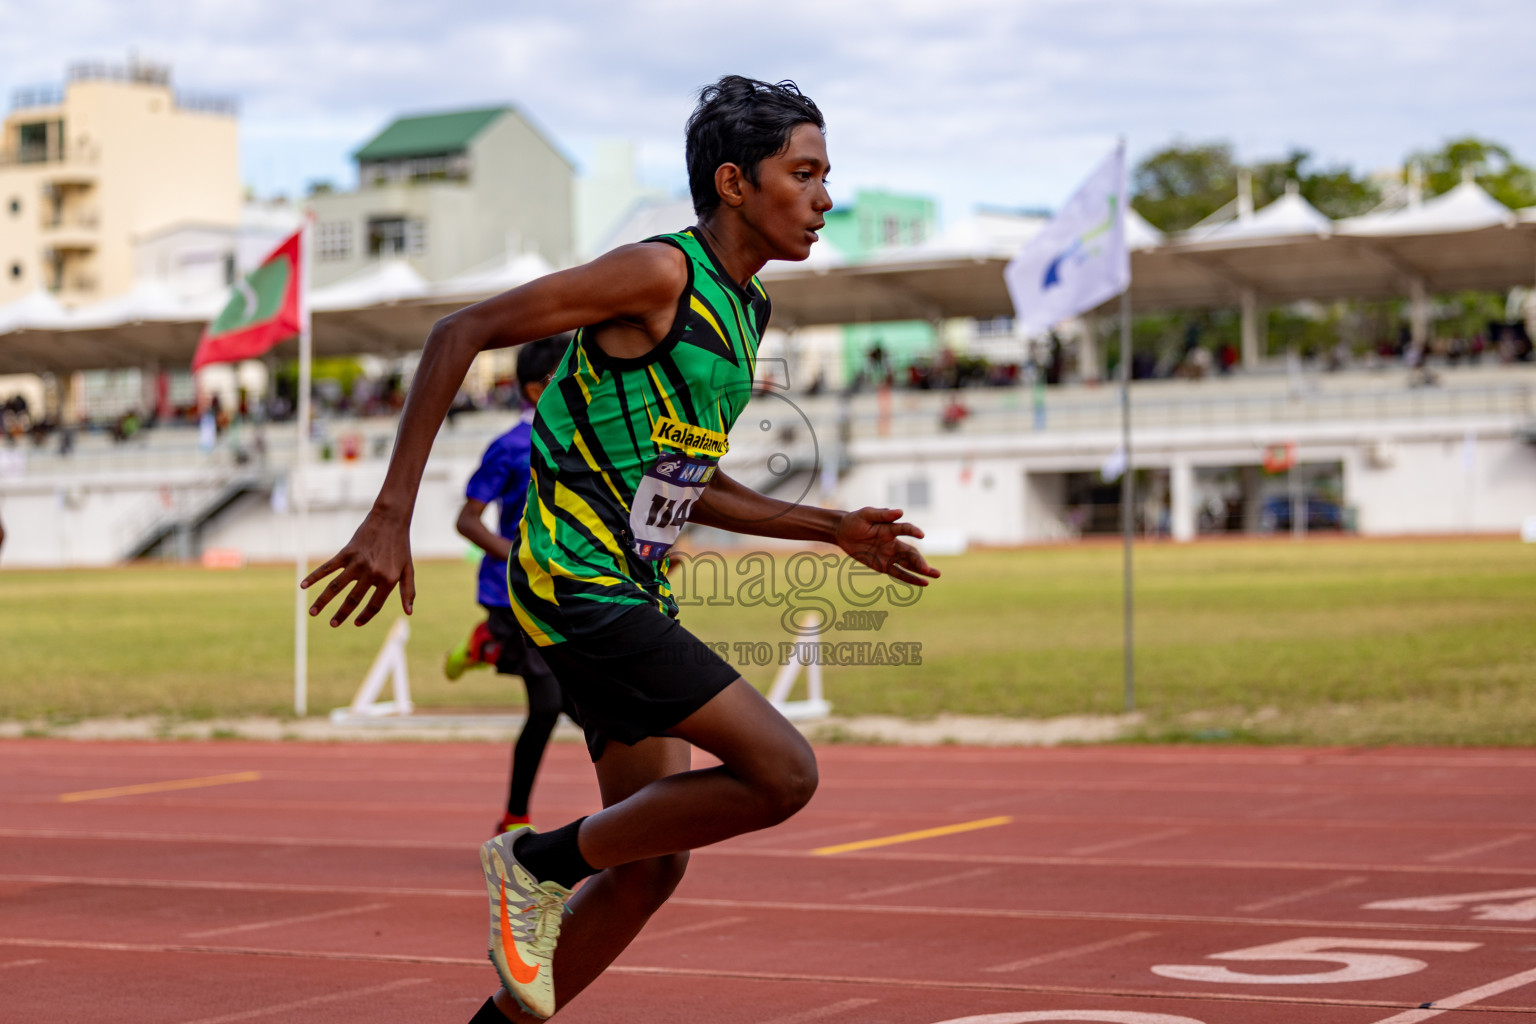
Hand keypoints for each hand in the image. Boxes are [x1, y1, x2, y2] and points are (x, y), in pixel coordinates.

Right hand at [300, 511, 415, 626]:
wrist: (390, 520)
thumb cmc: (400, 546)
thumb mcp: (408, 569)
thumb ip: (408, 591)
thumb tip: (408, 612)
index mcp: (388, 579)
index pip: (374, 605)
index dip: (365, 616)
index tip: (356, 623)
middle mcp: (371, 573)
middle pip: (352, 599)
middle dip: (341, 614)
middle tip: (332, 625)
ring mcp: (357, 563)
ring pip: (335, 587)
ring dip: (322, 601)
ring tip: (312, 613)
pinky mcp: (346, 553)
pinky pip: (327, 568)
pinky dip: (314, 577)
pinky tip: (303, 586)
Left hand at [833, 507, 940, 586]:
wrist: (843, 532)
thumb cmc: (855, 520)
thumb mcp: (866, 514)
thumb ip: (882, 514)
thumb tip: (900, 511)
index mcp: (890, 529)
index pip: (904, 529)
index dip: (912, 531)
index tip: (921, 535)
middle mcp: (893, 543)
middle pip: (910, 553)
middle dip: (920, 562)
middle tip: (928, 570)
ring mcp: (889, 555)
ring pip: (908, 564)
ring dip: (922, 570)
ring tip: (937, 575)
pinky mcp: (883, 566)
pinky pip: (899, 573)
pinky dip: (910, 578)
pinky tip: (923, 583)